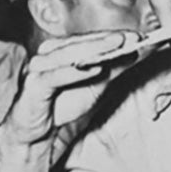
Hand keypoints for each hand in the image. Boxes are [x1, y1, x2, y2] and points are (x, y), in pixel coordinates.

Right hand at [0, 30, 139, 146]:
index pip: (90, 39)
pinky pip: (55, 76)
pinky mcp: (33, 85)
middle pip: (80, 43)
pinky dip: (74, 72)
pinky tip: (93, 69)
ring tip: (115, 47)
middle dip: (107, 41)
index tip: (136, 37)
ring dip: (93, 50)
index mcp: (61, 50)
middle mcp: (48, 54)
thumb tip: (134, 52)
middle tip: (129, 38)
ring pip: (67, 55)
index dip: (113, 37)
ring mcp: (39, 68)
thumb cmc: (61, 107)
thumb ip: (113, 69)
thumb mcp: (96, 87)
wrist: (39, 134)